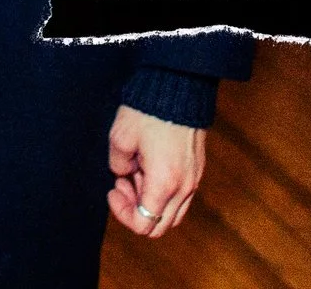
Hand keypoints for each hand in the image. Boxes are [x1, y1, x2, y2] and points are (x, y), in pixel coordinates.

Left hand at [107, 106, 205, 238]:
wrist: (179, 86)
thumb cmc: (149, 111)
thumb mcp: (120, 138)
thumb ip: (118, 166)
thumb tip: (125, 174)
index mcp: (164, 184)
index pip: (144, 224)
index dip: (122, 213)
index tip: (113, 190)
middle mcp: (184, 187)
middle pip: (160, 225)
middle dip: (136, 211)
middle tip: (122, 185)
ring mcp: (194, 179)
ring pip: (172, 213)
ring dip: (150, 202)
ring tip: (134, 173)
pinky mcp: (197, 169)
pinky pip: (180, 196)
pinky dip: (162, 191)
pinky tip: (148, 166)